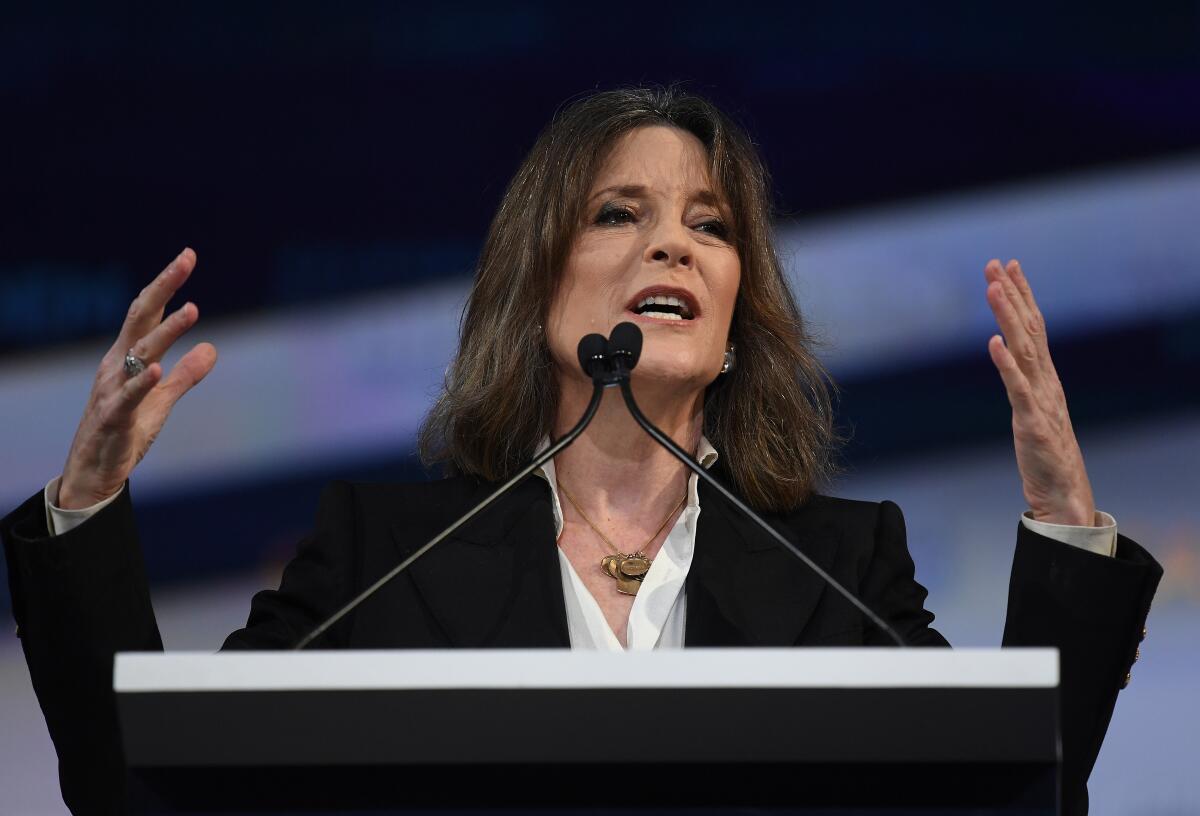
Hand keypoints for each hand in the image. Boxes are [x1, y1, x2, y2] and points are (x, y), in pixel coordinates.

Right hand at [58, 248, 217, 509]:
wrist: (94, 471)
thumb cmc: (125, 431)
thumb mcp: (162, 399)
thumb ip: (186, 374)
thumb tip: (212, 347)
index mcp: (127, 356)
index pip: (148, 311)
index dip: (167, 284)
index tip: (188, 255)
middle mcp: (117, 364)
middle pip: (141, 317)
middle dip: (164, 287)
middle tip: (187, 260)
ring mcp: (113, 389)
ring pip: (140, 352)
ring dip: (166, 331)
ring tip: (193, 310)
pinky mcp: (113, 417)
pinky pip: (127, 397)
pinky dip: (141, 382)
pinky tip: (156, 368)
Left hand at [985, 259, 1095, 525]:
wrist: (1063, 492)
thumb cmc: (1046, 452)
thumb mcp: (1033, 408)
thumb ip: (1024, 381)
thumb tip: (1010, 353)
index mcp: (1044, 376)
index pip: (1033, 327)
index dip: (1021, 295)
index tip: (1008, 266)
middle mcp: (1044, 381)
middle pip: (1028, 329)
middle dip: (1012, 295)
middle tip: (995, 264)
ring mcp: (1040, 399)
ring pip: (1023, 350)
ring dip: (1008, 318)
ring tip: (993, 289)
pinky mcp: (1032, 421)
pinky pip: (1017, 389)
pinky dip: (1006, 365)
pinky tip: (993, 343)